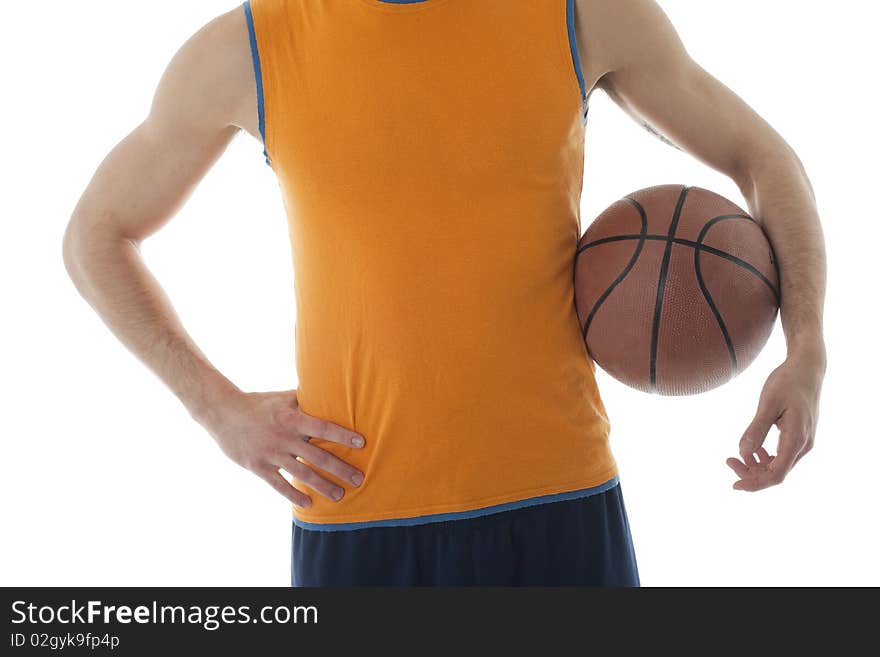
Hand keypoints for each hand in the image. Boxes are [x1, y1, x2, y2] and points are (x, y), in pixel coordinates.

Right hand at [201, 389, 364, 507]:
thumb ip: (305, 399)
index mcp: (292, 418)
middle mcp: (284, 438)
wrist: (223, 413)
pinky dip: (293, 495)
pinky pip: (278, 484)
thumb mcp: (282, 398)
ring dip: (323, 486)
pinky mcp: (258, 467)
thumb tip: (330, 392)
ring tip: (340, 495)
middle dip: (340, 469)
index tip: (362, 443)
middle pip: (318, 456)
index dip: (343, 435)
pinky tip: (308, 503)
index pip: (323, 427)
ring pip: (302, 474)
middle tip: (359, 479)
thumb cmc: (258, 404)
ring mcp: (271, 454)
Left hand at [727, 345, 825, 491]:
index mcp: (797, 439)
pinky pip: (783, 456)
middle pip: (776, 473)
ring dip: (757, 466)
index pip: (777, 475)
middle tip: (728, 460)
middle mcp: (804, 445)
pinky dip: (766, 458)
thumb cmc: (787, 382)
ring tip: (734, 457)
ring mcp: (804, 442)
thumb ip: (756, 428)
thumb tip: (743, 452)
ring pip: (779, 466)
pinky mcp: (800, 437)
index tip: (734, 484)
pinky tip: (753, 450)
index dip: (755, 483)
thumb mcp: (768, 403)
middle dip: (750, 473)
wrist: (807, 368)